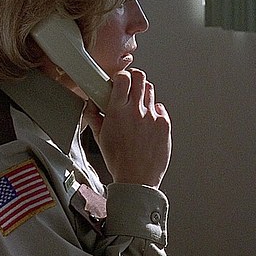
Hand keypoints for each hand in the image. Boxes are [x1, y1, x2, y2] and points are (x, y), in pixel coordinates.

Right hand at [84, 68, 170, 188]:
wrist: (137, 179)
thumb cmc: (119, 161)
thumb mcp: (100, 138)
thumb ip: (94, 116)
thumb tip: (91, 105)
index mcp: (117, 111)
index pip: (123, 78)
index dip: (121, 77)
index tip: (120, 80)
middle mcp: (136, 110)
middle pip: (140, 78)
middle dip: (134, 79)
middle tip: (131, 86)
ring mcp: (152, 117)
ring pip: (150, 91)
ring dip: (143, 94)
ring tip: (138, 107)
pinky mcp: (164, 124)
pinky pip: (160, 108)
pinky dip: (154, 111)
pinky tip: (148, 122)